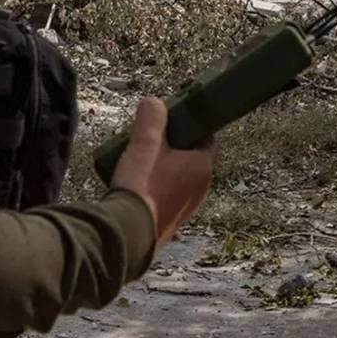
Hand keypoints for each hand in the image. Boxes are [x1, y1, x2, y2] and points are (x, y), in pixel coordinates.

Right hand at [109, 97, 214, 244]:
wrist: (129, 235)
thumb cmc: (142, 185)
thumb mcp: (145, 142)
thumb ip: (151, 117)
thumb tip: (153, 102)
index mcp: (202, 168)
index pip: (207, 139)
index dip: (192, 126)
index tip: (174, 121)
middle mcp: (201, 190)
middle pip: (191, 159)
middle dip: (173, 148)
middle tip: (151, 141)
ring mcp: (186, 209)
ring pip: (179, 180)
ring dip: (164, 170)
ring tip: (139, 163)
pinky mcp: (170, 223)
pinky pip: (167, 199)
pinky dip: (157, 189)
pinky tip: (136, 188)